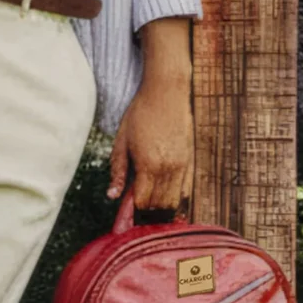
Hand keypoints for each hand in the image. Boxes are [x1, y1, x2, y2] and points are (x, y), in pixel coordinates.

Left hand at [107, 69, 192, 210]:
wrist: (166, 92)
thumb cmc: (140, 114)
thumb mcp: (122, 141)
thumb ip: (118, 171)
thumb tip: (112, 196)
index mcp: (148, 165)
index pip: (143, 201)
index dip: (134, 209)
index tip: (127, 210)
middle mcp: (168, 169)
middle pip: (159, 205)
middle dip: (147, 211)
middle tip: (138, 206)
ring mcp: (182, 165)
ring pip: (173, 201)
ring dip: (161, 206)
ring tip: (150, 201)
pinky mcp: (190, 161)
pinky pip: (185, 190)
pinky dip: (176, 198)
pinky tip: (166, 197)